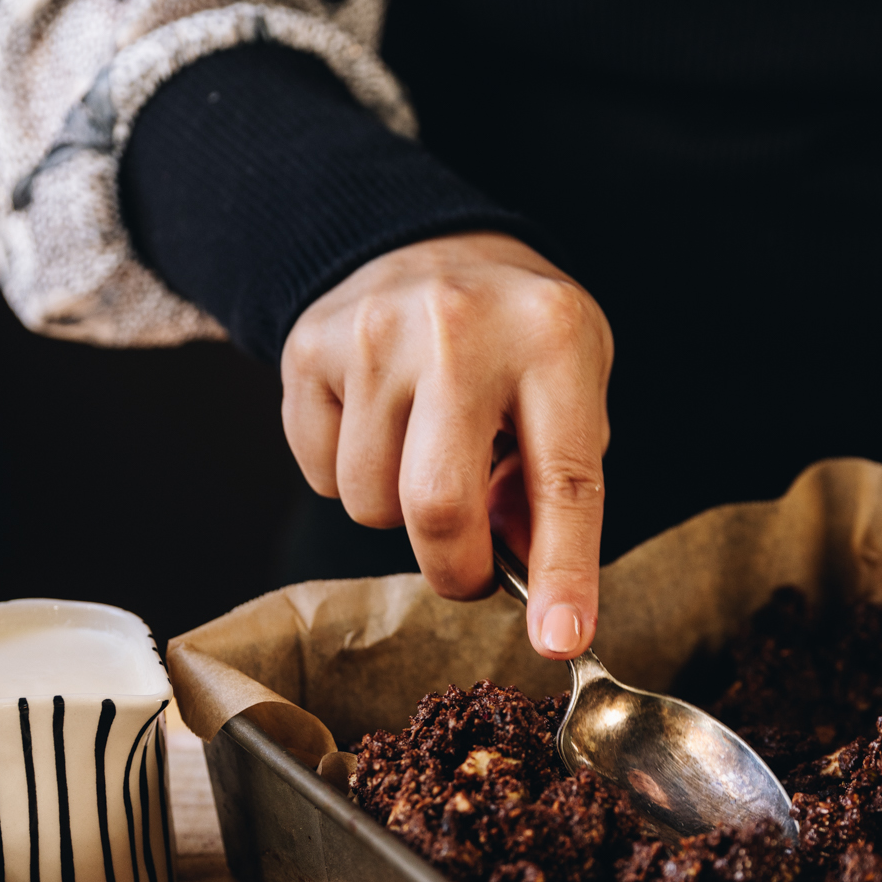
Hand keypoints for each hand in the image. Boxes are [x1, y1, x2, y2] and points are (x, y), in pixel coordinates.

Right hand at [281, 232, 612, 659]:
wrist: (429, 241)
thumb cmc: (517, 338)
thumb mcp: (572, 389)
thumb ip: (556, 484)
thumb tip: (533, 589)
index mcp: (552, 339)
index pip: (564, 479)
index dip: (564, 572)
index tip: (560, 640)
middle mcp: (460, 328)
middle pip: (437, 506)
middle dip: (454, 569)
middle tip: (468, 569)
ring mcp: (374, 331)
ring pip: (369, 504)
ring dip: (398, 512)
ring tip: (424, 452)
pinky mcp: (309, 346)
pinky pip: (320, 474)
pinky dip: (350, 474)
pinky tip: (380, 422)